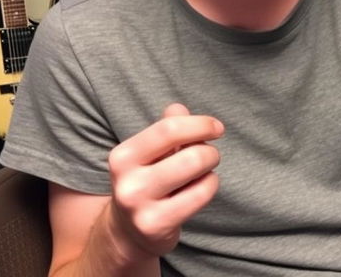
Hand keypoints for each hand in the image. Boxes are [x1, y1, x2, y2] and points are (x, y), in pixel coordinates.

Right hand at [106, 103, 223, 260]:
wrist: (128, 232)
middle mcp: (127, 182)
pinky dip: (209, 185)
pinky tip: (199, 189)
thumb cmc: (147, 180)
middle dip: (210, 150)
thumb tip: (178, 109)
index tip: (217, 128)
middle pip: (191, 153)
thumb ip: (167, 127)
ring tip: (203, 171)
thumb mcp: (150, 152)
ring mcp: (140, 207)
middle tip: (209, 155)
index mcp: (123, 156)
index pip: (169, 129)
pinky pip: (201, 194)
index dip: (200, 124)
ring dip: (210, 166)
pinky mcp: (156, 226)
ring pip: (197, 171)